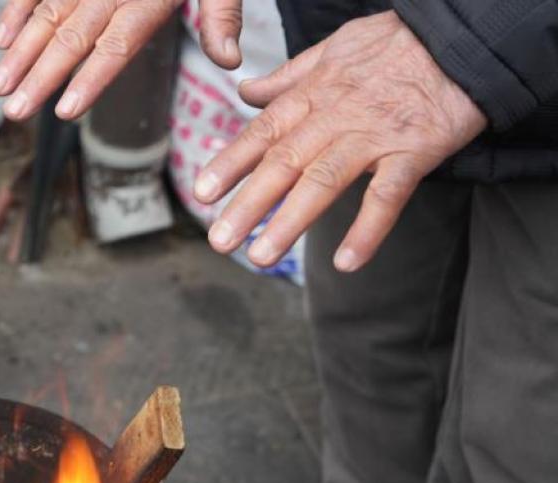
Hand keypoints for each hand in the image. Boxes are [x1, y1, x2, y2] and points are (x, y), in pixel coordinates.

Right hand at [0, 0, 243, 120]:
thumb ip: (221, 16)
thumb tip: (231, 62)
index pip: (116, 45)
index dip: (90, 78)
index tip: (66, 110)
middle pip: (72, 37)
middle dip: (40, 76)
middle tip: (14, 111)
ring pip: (48, 13)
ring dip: (20, 51)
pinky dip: (18, 8)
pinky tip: (2, 38)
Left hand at [194, 11, 485, 271]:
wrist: (463, 36)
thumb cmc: (397, 43)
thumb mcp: (333, 48)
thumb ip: (288, 77)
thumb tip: (246, 92)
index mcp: (313, 93)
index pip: (262, 132)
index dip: (230, 163)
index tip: (202, 193)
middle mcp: (336, 116)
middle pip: (284, 163)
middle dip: (248, 204)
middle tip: (219, 241)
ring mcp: (374, 135)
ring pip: (324, 181)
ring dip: (290, 221)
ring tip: (261, 256)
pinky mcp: (414, 150)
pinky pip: (387, 195)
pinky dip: (367, 229)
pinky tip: (346, 262)